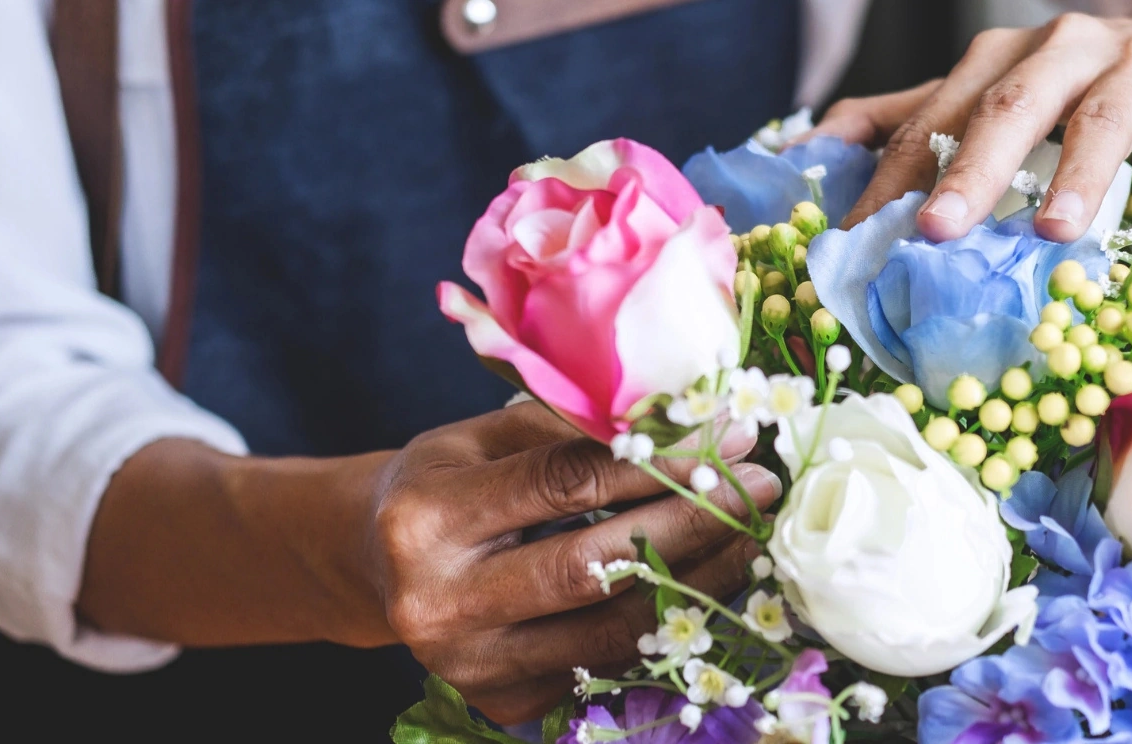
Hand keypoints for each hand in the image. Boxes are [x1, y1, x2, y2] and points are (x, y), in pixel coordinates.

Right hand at [369, 403, 778, 722]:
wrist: (374, 567)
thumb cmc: (441, 485)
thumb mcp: (479, 436)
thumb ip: (567, 427)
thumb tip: (684, 414)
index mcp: (426, 518)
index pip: (565, 483)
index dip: (657, 459)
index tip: (728, 436)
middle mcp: (440, 602)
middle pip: (593, 566)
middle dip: (691, 523)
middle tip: (758, 489)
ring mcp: (471, 665)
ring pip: (611, 629)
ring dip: (697, 581)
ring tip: (752, 537)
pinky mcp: (502, 702)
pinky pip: (606, 664)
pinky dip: (664, 622)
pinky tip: (708, 583)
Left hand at [810, 2, 1131, 262]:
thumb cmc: (1086, 83)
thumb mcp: (998, 88)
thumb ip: (914, 113)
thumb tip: (813, 143)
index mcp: (1006, 57)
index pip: (938, 115)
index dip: (894, 175)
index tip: (853, 237)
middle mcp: (1069, 51)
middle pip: (1011, 106)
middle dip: (970, 166)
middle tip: (935, 230)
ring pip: (1107, 118)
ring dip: (1082, 175)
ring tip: (1056, 233)